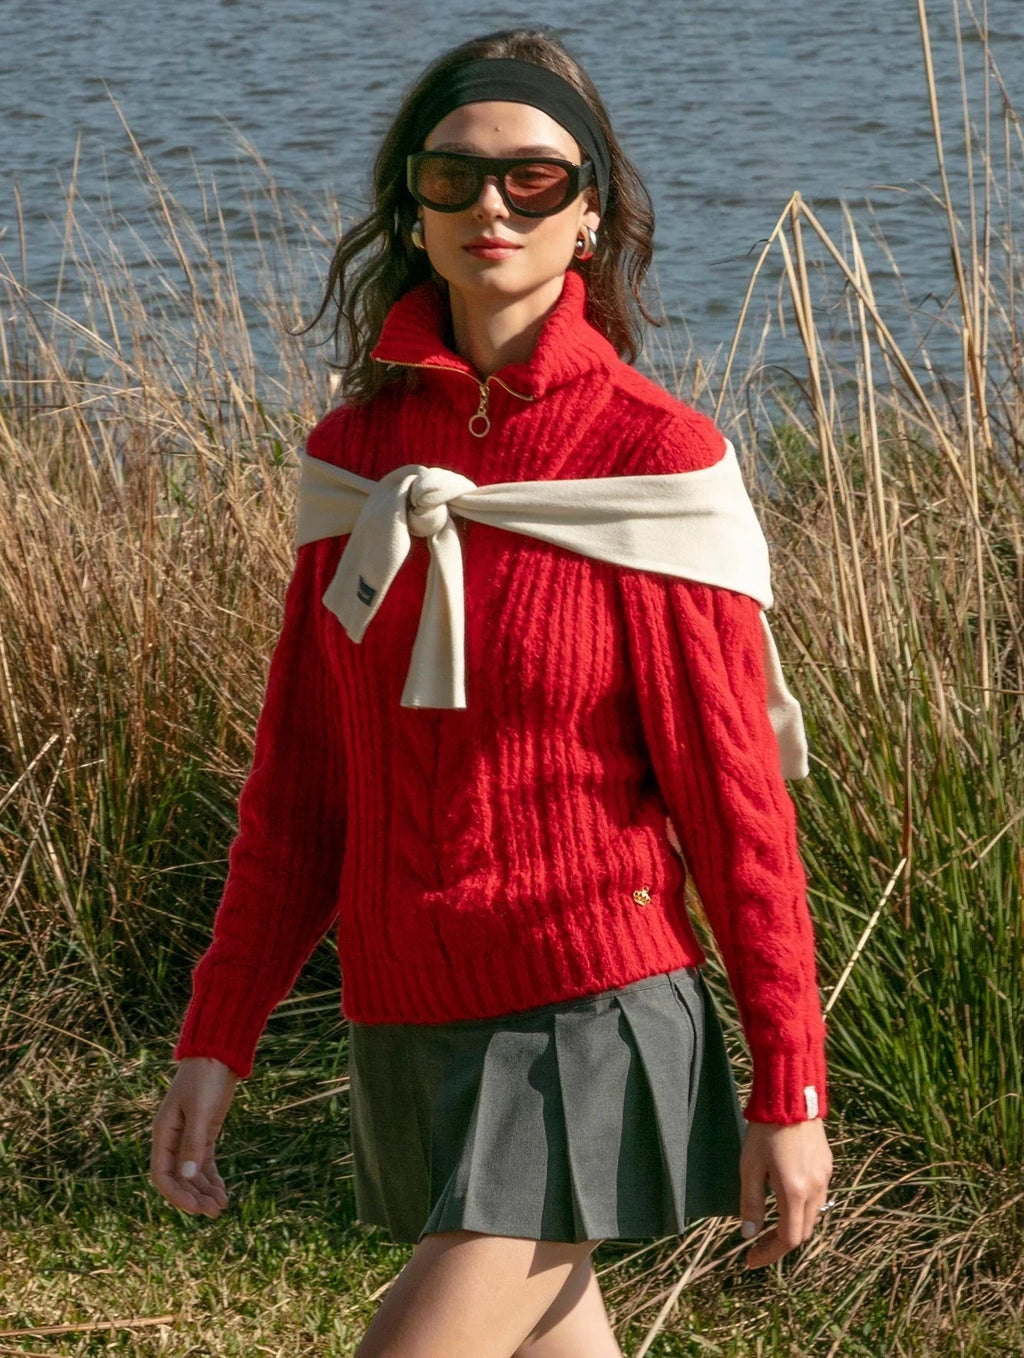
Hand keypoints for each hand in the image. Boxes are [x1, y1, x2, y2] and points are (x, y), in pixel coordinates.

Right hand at [150, 1056, 238, 1218]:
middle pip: (178, 1178)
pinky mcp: (204, 1131)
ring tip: (222, 1207)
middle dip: (194, 1197)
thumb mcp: (200, 1110)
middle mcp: (172, 1138)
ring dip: (204, 1191)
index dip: (176, 1195)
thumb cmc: (206, 1077)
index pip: (162, 1175)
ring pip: (192, 1173)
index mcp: (163, 1133)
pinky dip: (211, 1178)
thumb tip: (187, 1177)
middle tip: (216, 1212)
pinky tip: (222, 1191)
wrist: (219, 1052)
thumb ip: (193, 1143)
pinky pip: (203, 1162)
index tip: (196, 1209)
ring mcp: (188, 1136)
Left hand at [738, 1118, 832, 1267]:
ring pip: (813, 1215)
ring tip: (771, 1222)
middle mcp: (815, 1189)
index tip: (750, 1259)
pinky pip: (818, 1196)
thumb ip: (750, 1202)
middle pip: (803, 1232)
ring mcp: (825, 1177)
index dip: (769, 1254)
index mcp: (794, 1192)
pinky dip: (802, 1207)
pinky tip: (786, 1196)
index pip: (788, 1239)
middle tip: (758, 1243)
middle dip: (780, 1242)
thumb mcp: (750, 1166)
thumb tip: (748, 1234)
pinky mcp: (827, 1165)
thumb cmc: (765, 1130)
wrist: (791, 1096)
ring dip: (793, 1224)